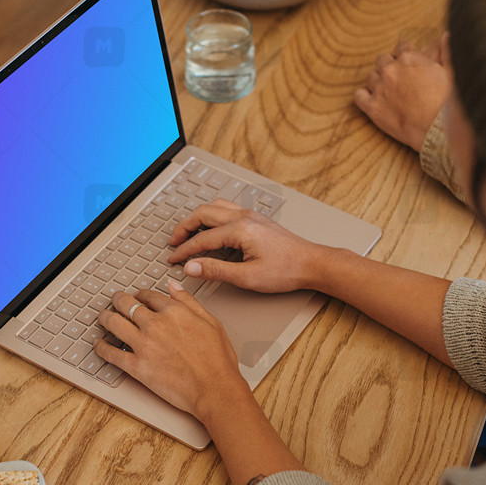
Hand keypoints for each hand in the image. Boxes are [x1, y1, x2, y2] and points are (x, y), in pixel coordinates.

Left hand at [93, 284, 248, 420]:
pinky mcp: (137, 366)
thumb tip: (174, 287)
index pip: (149, 295)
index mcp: (174, 312)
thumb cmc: (218, 361)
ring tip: (102, 318)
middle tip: (115, 301)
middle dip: (118, 300)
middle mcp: (156, 324)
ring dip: (105, 318)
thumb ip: (189, 302)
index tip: (138, 297)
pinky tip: (99, 344)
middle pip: (127, 304)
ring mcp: (144, 345)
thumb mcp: (211, 322)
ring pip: (114, 323)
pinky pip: (111, 354)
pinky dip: (101, 347)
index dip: (140, 294)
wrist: (215, 389)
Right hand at [167, 199, 327, 292]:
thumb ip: (216, 271)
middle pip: (203, 213)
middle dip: (184, 228)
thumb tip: (192, 267)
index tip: (173, 260)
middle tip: (173, 242)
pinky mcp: (256, 219)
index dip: (184, 250)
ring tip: (187, 233)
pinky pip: (226, 209)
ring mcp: (251, 215)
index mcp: (240, 230)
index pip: (202, 239)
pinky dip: (211, 216)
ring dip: (197, 218)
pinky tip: (210, 228)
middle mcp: (244, 217)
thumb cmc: (286, 270)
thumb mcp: (248, 277)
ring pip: (214, 207)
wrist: (312, 263)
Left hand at [354, 34, 451, 151]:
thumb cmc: (447, 102)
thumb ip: (446, 50)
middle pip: (382, 60)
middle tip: (400, 81)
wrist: (437, 129)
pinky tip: (372, 101)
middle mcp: (391, 69)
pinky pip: (358, 96)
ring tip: (389, 93)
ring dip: (378, 82)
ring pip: (371, 77)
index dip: (406, 57)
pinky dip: (363, 97)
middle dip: (390, 67)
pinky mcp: (372, 108)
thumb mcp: (451, 71)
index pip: (401, 47)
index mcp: (409, 57)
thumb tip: (447, 35)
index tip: (411, 67)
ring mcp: (380, 88)